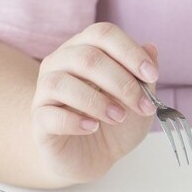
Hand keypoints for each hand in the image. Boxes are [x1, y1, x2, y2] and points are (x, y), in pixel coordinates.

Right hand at [31, 22, 159, 183]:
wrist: (93, 157)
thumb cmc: (114, 123)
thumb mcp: (138, 100)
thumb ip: (143, 75)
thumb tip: (151, 48)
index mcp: (85, 49)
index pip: (103, 34)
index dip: (130, 52)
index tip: (152, 75)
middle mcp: (60, 63)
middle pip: (86, 57)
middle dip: (121, 82)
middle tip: (142, 106)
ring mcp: (45, 91)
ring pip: (61, 82)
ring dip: (97, 101)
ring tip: (119, 117)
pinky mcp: (39, 119)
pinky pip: (48, 114)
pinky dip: (73, 121)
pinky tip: (92, 128)